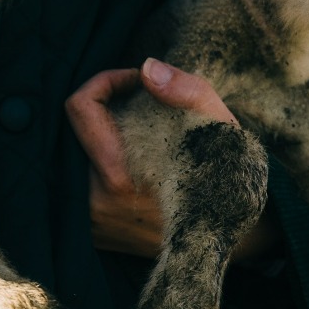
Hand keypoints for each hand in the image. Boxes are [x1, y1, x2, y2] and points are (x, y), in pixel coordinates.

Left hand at [65, 58, 278, 261]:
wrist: (235, 239)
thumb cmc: (230, 178)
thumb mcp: (223, 130)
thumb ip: (187, 92)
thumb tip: (146, 68)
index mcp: (119, 179)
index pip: (80, 108)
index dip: (106, 82)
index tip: (136, 82)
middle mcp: (94, 203)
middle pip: (73, 129)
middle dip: (104, 107)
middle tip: (140, 105)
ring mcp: (90, 220)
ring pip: (75, 151)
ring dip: (101, 132)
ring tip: (141, 132)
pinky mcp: (92, 230)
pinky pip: (81, 177)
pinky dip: (100, 158)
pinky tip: (134, 157)